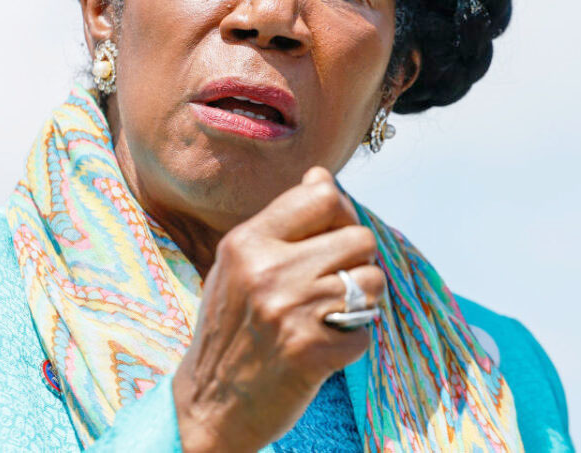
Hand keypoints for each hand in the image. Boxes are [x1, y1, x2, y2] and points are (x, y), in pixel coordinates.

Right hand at [172, 167, 385, 451]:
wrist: (209, 405)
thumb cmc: (231, 329)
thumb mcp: (240, 264)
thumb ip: (283, 222)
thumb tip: (321, 175)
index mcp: (248, 242)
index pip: (323, 195)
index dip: (341, 213)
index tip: (334, 236)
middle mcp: (268, 270)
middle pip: (359, 237)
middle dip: (357, 260)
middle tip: (334, 284)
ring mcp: (291, 310)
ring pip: (371, 280)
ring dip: (362, 300)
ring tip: (331, 314)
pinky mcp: (312, 350)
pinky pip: (366, 328)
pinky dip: (353, 339)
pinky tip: (324, 346)